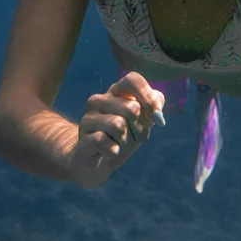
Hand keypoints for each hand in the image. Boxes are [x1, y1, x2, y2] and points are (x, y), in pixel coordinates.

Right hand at [68, 71, 164, 187]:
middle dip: (140, 129)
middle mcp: (99, 100)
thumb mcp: (144, 120)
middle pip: (132, 108)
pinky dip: (113, 151)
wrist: (98, 161)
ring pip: (118, 125)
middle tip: (133, 137)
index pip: (132, 80)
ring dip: (126, 142)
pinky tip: (110, 152)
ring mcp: (88, 118)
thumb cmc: (125, 136)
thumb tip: (157, 111)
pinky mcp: (82, 138)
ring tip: (119, 144)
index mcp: (115, 91)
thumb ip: (154, 107)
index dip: (148, 98)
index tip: (157, 117)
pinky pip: (104, 141)